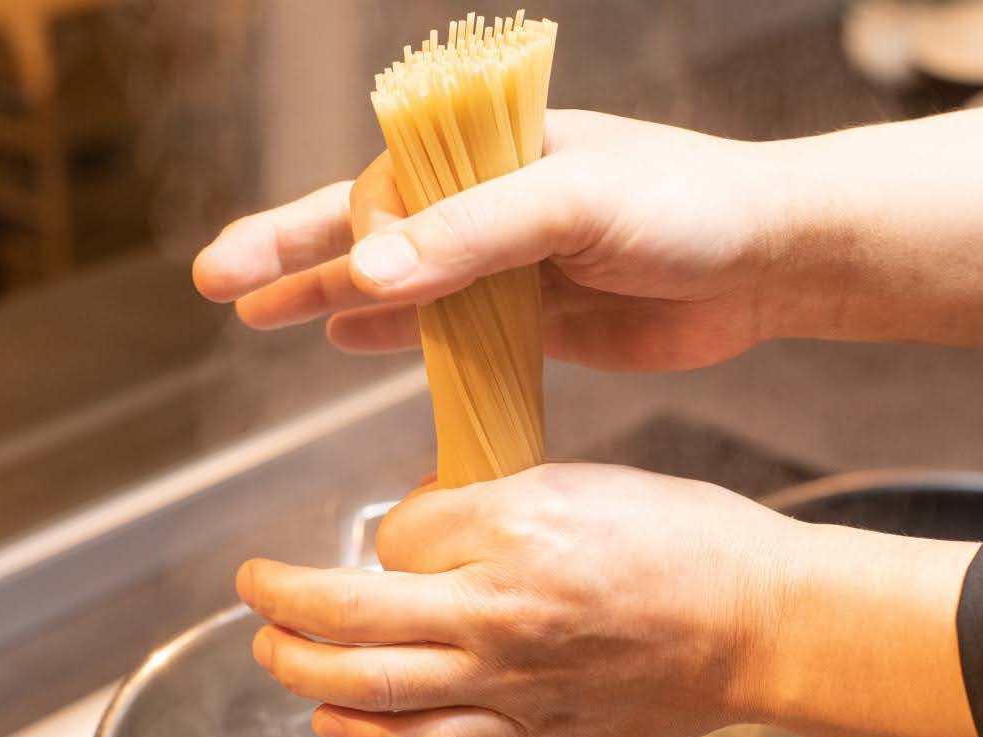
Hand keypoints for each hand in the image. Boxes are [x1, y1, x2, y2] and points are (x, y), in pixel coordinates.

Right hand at [194, 110, 783, 369]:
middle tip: (213, 280)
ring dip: (322, 295)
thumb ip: (473, 236)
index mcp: (494, 149)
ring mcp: (507, 262)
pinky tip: (340, 341)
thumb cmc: (687, 205)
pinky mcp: (533, 318)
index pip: (388, 186)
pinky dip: (392, 337)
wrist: (770, 262)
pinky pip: (444, 328)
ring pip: (395, 281)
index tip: (338, 277)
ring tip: (253, 312)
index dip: (347, 230)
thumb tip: (366, 275)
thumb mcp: (575, 203)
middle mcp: (490, 203)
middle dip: (289, 250)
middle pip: (367, 226)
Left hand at [235, 464, 982, 736]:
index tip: (408, 531)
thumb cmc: (689, 541)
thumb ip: (494, 506)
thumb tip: (428, 532)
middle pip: (350, 611)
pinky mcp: (529, 729)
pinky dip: (363, 735)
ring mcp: (510, 680)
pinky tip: (330, 723)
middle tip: (257, 588)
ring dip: (299, 670)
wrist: (759, 623)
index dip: (389, 529)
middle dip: (285, 599)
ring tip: (271, 653)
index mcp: (516, 528)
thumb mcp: (586, 482)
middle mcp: (498, 609)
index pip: (399, 532)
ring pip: (369, 685)